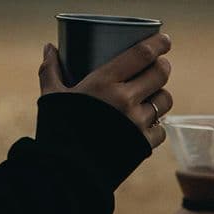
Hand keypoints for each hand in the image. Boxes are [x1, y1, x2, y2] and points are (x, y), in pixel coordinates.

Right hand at [38, 34, 172, 147]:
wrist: (63, 174)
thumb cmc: (55, 132)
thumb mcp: (51, 98)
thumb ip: (50, 70)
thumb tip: (48, 46)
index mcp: (103, 83)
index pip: (141, 54)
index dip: (158, 43)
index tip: (164, 39)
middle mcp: (124, 100)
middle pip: (160, 73)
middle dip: (163, 65)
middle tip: (159, 64)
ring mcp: (136, 124)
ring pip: (165, 100)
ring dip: (161, 94)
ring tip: (153, 93)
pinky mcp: (142, 145)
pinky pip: (161, 129)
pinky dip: (156, 124)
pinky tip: (147, 122)